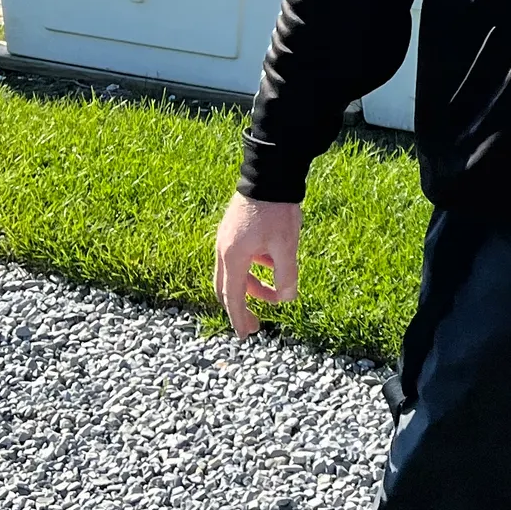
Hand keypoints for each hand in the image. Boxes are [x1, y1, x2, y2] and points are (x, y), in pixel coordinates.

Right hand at [213, 194, 301, 336]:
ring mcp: (226, 238)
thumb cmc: (277, 210)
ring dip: (253, 286)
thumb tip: (286, 299)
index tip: (246, 335)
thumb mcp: (287, 246)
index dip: (239, 318)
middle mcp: (224, 249)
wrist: (269, 173)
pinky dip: (254, 267)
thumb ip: (286, 276)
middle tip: (255, 324)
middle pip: (227, 288)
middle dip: (241, 308)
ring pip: (235, 272)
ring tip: (275, 290)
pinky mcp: (233, 229)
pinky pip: (239, 257)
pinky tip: (273, 263)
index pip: (233, 297)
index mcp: (233, 257)